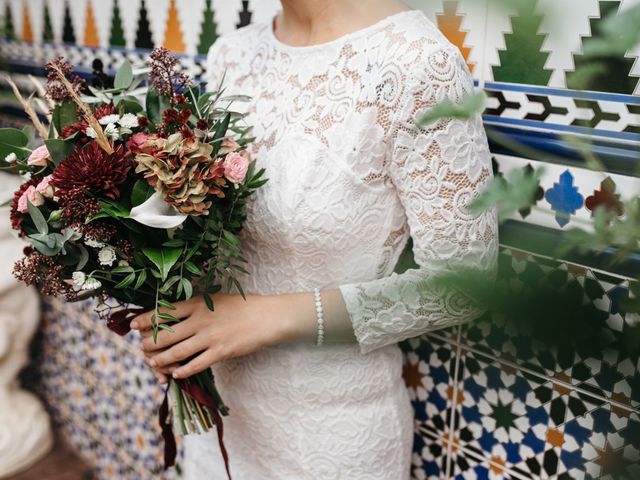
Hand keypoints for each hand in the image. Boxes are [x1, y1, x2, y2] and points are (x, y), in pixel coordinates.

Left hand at [131, 293, 314, 381]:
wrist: (266, 317)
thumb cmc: (242, 306)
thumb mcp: (216, 299)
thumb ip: (197, 307)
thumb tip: (174, 313)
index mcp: (198, 304)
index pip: (165, 311)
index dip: (146, 319)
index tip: (134, 325)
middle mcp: (200, 320)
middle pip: (166, 334)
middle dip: (149, 343)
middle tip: (142, 348)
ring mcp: (210, 337)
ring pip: (177, 351)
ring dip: (162, 359)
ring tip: (154, 362)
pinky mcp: (220, 352)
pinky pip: (196, 364)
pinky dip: (184, 370)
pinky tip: (177, 374)